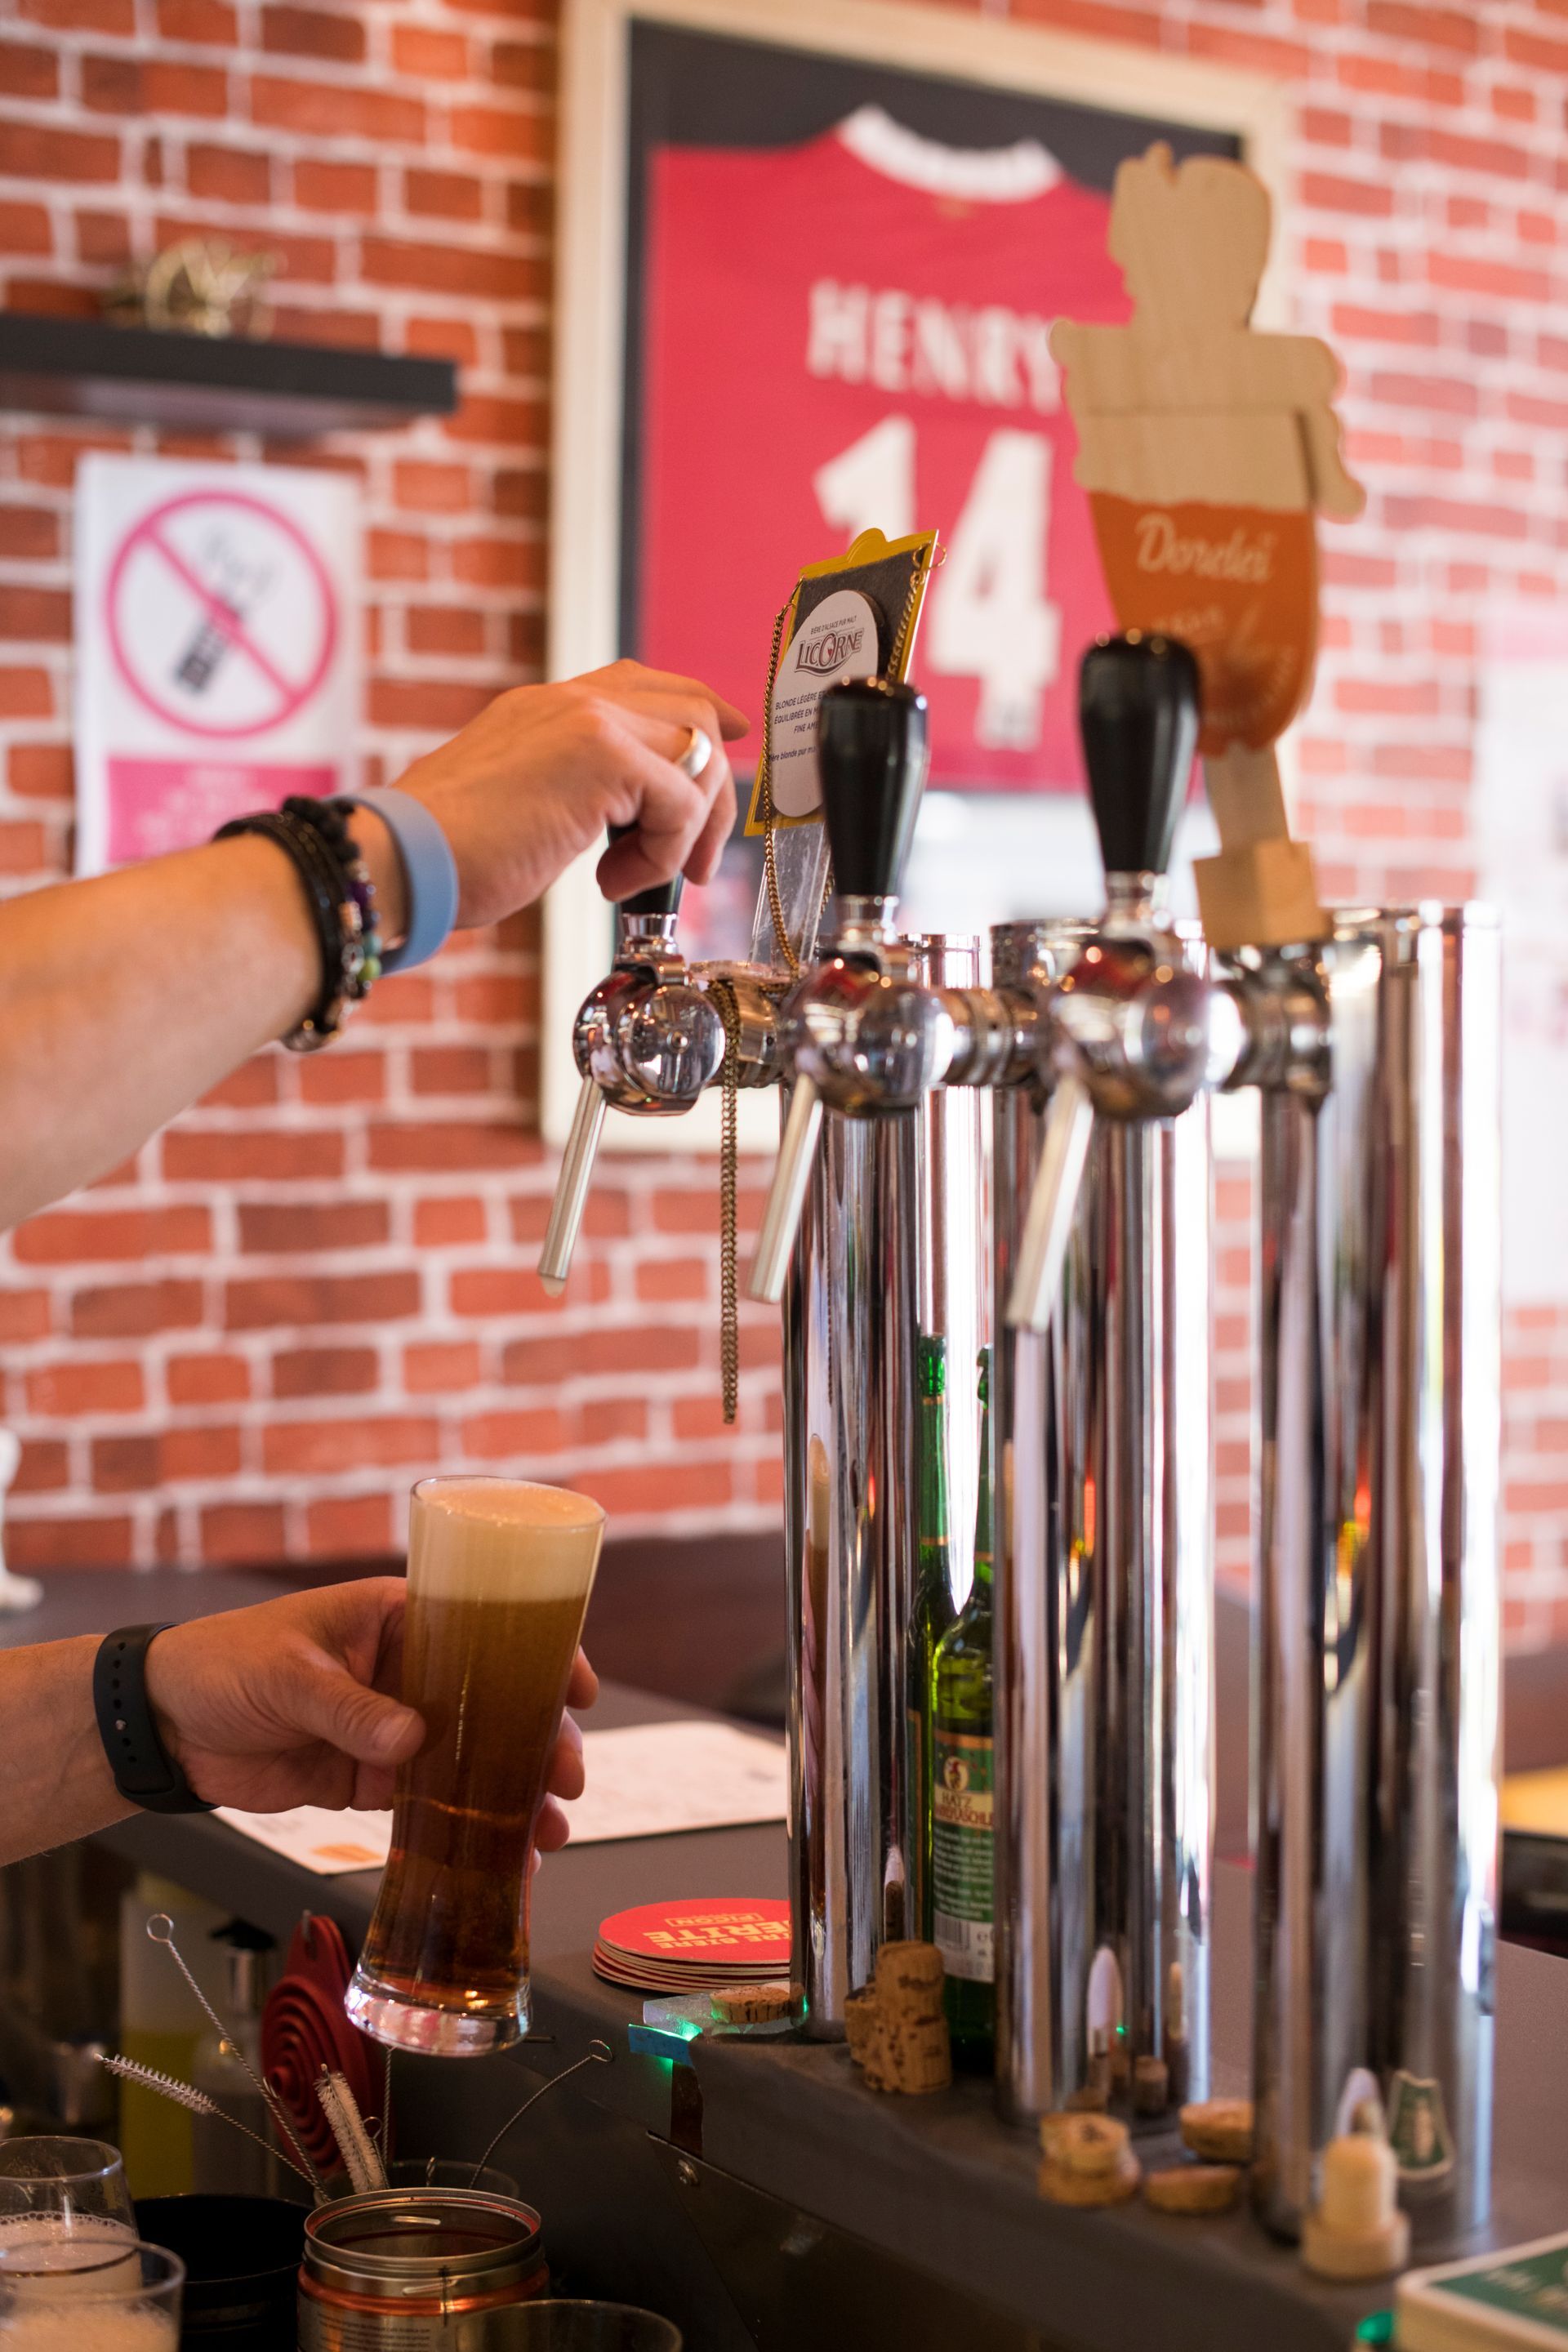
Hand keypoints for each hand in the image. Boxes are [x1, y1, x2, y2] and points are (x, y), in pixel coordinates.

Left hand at [145, 1581, 598, 1842]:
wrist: (163, 1727)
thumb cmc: (222, 1664)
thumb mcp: (287, 1676)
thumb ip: (350, 1711)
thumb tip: (413, 1741)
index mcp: (396, 1619)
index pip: (483, 1627)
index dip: (539, 1654)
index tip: (576, 1689)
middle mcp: (408, 1671)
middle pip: (492, 1702)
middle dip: (536, 1739)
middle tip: (564, 1777)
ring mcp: (394, 1728)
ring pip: (471, 1758)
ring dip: (512, 1791)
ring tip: (547, 1829)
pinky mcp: (371, 1779)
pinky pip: (431, 1803)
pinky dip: (466, 1828)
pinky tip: (500, 1852)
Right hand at [390, 659, 749, 928]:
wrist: (400, 860)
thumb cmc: (447, 855)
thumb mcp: (524, 807)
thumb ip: (576, 795)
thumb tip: (627, 825)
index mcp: (548, 706)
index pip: (646, 683)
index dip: (698, 711)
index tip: (729, 744)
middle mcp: (572, 700)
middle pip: (692, 708)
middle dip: (712, 790)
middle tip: (693, 863)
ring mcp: (589, 718)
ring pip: (699, 751)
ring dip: (690, 826)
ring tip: (639, 876)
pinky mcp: (604, 754)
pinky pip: (681, 803)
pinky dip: (662, 856)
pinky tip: (610, 881)